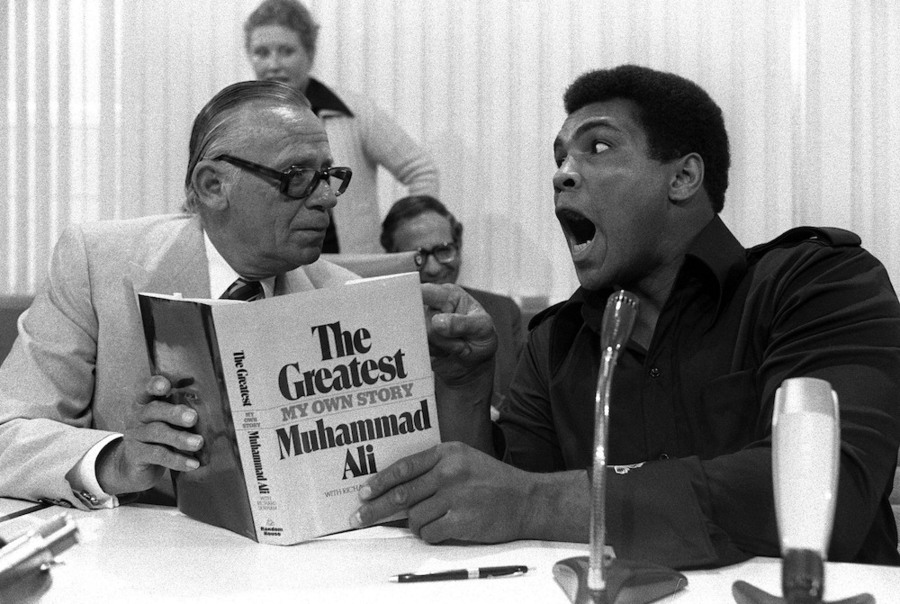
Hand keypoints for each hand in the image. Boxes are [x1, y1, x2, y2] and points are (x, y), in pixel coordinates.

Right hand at [96, 375, 202, 494]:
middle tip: (193, 418)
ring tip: (199, 443)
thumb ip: (183, 414)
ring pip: (157, 433)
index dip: (155, 385)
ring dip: (180, 438)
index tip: (167, 385)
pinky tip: (193, 463)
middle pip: (155, 410)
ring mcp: (134, 435)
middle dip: (175, 413)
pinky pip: (157, 455)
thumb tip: (213, 414)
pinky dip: (177, 459)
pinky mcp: (135, 455)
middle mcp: (138, 416)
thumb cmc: (159, 438)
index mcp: (146, 402)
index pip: (149, 389)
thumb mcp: (168, 422)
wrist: (135, 468)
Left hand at [350, 442, 533, 542]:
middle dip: (376, 509)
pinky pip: (429, 532)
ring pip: (414, 517)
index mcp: (447, 453)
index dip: (379, 482)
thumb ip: (434, 469)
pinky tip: (440, 530)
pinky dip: (429, 535)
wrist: (527, 500)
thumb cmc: (493, 481)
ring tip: (429, 523)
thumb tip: (397, 489)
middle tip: (359, 518)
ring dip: (415, 525)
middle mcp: (449, 471)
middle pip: (401, 494)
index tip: (363, 493)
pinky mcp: (462, 519)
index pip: (404, 467)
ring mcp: (455, 496)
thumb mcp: (464, 460)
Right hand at [421, 283, 496, 384]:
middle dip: (440, 334)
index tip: (411, 302)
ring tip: (459, 345)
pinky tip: (448, 351)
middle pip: (421, 318)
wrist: (477, 362)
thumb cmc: (481, 337)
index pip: (426, 291)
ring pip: (422, 336)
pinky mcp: (421, 340)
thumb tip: (437, 322)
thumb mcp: (482, 327)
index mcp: (448, 295)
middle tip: (460, 339)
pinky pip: (421, 349)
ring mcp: (424, 325)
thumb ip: (462, 323)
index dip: (414, 295)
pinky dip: (437, 353)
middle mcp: (432, 307)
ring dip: (443, 346)